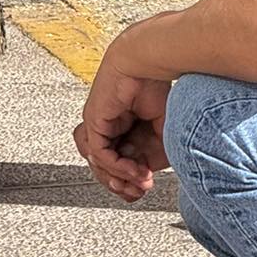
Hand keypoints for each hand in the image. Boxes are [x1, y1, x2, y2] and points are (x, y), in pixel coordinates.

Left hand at [74, 57, 171, 204]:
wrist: (147, 64)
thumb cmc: (156, 88)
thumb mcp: (164, 130)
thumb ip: (156, 153)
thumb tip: (148, 176)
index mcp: (123, 130)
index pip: (118, 164)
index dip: (130, 181)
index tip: (144, 189)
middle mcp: (107, 130)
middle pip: (104, 169)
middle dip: (123, 184)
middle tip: (139, 192)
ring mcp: (98, 126)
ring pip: (98, 164)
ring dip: (118, 178)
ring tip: (139, 182)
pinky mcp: (93, 122)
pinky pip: (100, 153)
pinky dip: (118, 166)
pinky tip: (135, 170)